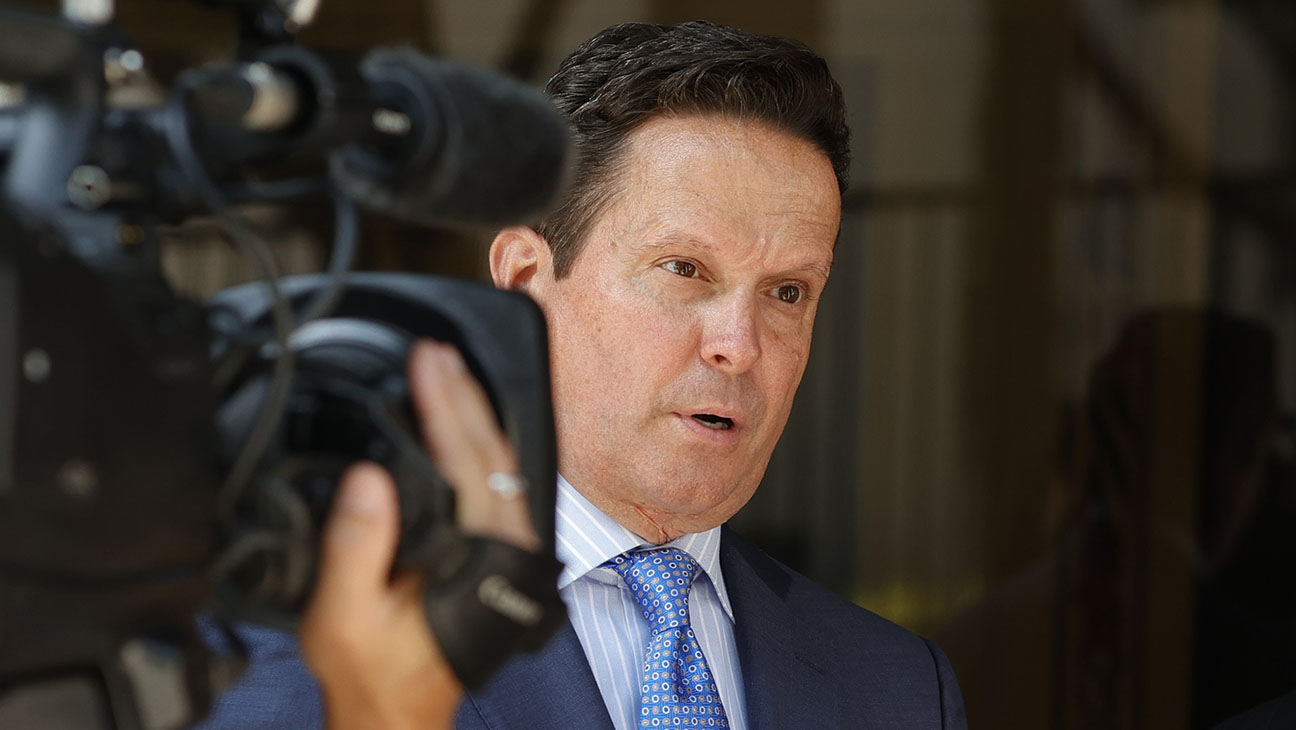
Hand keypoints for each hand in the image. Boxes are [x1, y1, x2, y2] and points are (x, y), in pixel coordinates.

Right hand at [299, 341, 540, 729]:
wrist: (396, 711)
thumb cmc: (375, 672)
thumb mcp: (345, 617)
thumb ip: (356, 547)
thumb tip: (368, 477)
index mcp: (481, 557)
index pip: (467, 462)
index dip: (445, 406)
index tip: (428, 362)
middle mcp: (506, 547)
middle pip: (492, 453)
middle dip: (463, 395)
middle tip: (438, 351)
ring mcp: (506, 546)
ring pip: (500, 463)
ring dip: (474, 413)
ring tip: (448, 370)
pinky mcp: (496, 547)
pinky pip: (494, 480)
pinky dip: (477, 441)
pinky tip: (461, 419)